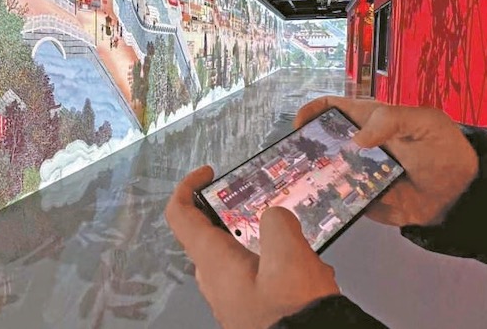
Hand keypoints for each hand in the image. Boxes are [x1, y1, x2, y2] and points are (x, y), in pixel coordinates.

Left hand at [165, 166, 339, 328]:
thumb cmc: (291, 313)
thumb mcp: (290, 258)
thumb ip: (277, 225)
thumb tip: (274, 218)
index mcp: (214, 262)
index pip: (180, 216)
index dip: (187, 186)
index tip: (209, 172)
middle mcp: (215, 280)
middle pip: (209, 233)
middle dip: (232, 211)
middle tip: (260, 199)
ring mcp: (231, 297)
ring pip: (236, 254)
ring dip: (261, 238)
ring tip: (297, 239)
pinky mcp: (250, 309)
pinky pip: (255, 275)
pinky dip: (275, 262)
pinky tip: (306, 269)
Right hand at [295, 97, 478, 226]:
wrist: (461, 196)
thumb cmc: (444, 151)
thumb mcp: (425, 122)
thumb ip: (392, 120)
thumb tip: (357, 139)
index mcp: (368, 120)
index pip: (332, 108)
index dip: (312, 111)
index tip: (299, 124)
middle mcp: (356, 146)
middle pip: (320, 141)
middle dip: (304, 147)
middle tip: (294, 159)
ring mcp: (356, 173)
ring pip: (324, 171)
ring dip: (311, 175)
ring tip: (298, 182)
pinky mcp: (360, 199)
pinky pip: (338, 198)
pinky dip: (326, 200)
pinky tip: (317, 202)